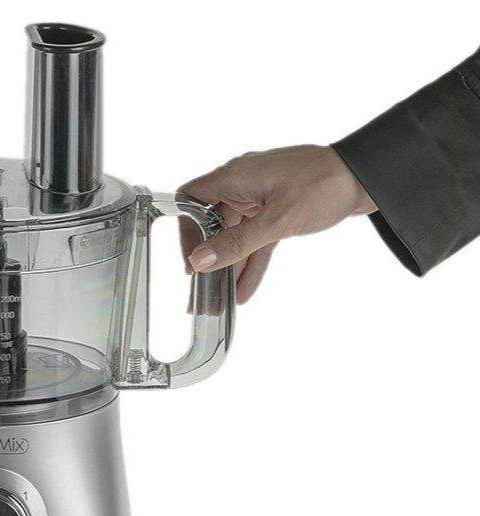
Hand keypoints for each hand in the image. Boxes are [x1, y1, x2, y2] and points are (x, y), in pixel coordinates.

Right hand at [179, 145, 375, 303]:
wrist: (368, 176)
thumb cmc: (324, 186)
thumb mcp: (276, 222)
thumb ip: (236, 244)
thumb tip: (199, 262)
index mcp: (236, 177)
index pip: (191, 199)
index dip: (186, 231)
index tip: (192, 262)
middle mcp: (243, 184)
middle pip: (213, 224)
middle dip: (210, 260)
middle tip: (204, 292)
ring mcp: (261, 197)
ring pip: (236, 236)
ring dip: (231, 266)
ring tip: (222, 300)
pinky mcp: (278, 209)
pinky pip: (258, 239)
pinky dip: (253, 262)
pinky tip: (246, 289)